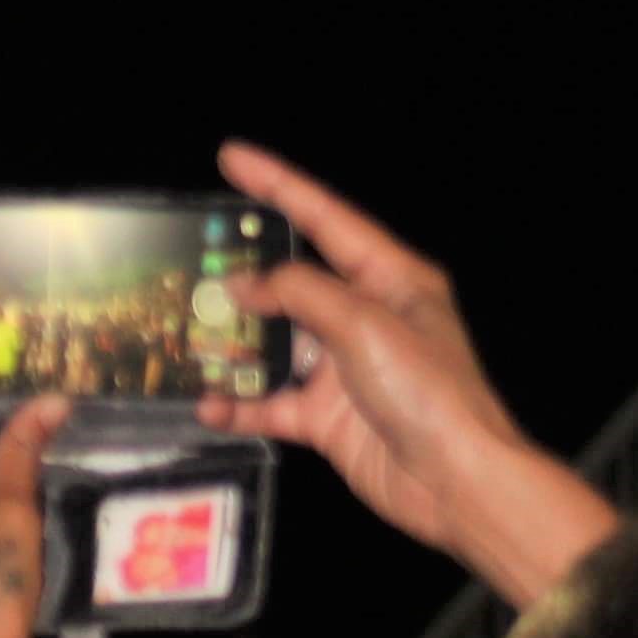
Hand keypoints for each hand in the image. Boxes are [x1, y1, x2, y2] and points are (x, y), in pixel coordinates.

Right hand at [198, 141, 611, 597]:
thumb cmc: (429, 392)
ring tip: (183, 335)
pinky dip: (236, 404)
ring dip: (230, 345)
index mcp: (390, 280)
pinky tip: (207, 403)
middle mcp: (364, 317)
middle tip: (186, 262)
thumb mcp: (365, 325)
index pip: (325, 218)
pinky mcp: (323, 416)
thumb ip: (299, 294)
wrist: (454, 481)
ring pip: (270, 344)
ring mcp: (341, 368)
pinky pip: (266, 403)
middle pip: (289, 282)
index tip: (232, 157)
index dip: (278, 185)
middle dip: (239, 275)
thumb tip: (243, 284)